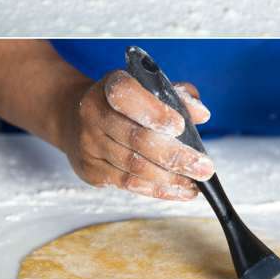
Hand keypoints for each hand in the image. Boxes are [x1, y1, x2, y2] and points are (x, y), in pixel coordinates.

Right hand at [55, 69, 215, 200]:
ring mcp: (88, 144)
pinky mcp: (90, 169)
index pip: (128, 97)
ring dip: (168, 177)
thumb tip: (201, 114)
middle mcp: (93, 114)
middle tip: (203, 167)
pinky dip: (156, 190)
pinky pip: (127, 183)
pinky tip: (178, 191)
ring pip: (133, 165)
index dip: (154, 112)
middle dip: (173, 155)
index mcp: (110, 87)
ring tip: (195, 183)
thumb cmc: (124, 105)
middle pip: (135, 138)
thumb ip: (178, 97)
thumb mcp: (149, 89)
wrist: (76, 119)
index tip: (181, 126)